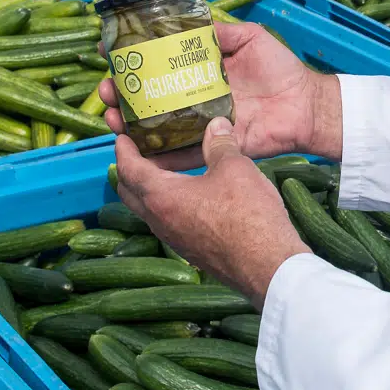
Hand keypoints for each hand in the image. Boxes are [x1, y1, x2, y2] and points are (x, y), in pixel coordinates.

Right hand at [100, 21, 341, 170]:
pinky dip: (158, 157)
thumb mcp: (249, 38)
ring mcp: (201, 124)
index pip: (159, 68)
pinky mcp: (211, 147)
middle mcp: (195, 99)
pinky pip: (181, 155)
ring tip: (112, 118)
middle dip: (123, 97)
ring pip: (157, 128)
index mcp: (200, 73)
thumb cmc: (282, 69)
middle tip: (107, 93)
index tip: (110, 57)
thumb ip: (221, 32)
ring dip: (130, 125)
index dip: (134, 65)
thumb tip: (189, 21)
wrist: (305, 105)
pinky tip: (135, 151)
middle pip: (150, 100)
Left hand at [112, 117, 310, 307]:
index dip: (123, 150)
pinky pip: (167, 223)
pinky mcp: (190, 251)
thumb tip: (216, 124)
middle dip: (130, 171)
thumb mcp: (235, 168)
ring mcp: (174, 239)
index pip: (129, 169)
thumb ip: (220, 144)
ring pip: (149, 211)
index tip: (123, 137)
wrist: (267, 265)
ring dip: (150, 190)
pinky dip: (168, 205)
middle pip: (130, 193)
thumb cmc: (247, 213)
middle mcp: (160, 220)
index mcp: (161, 196)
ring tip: (167, 170)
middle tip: (141, 152)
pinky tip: (191, 196)